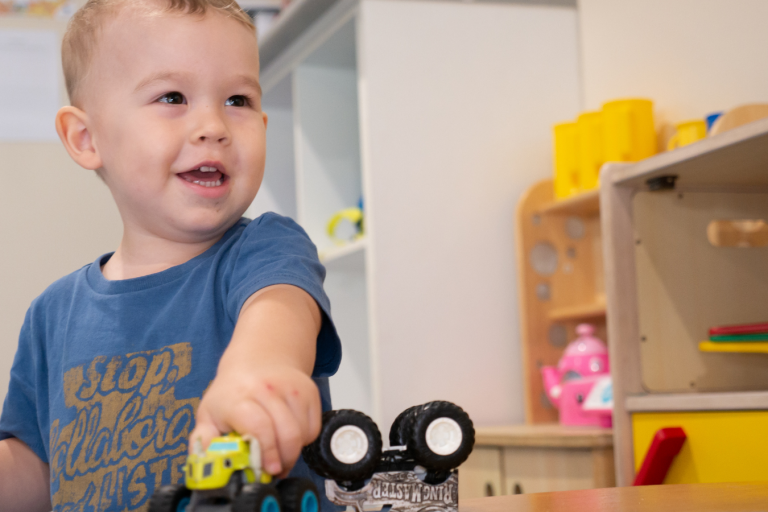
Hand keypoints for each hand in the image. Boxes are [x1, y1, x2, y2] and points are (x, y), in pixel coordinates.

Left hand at [190, 362, 321, 476]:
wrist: (259, 360)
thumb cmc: (233, 393)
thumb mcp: (209, 415)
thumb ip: (203, 442)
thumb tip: (206, 465)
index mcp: (238, 397)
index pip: (259, 426)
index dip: (266, 451)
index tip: (267, 470)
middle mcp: (268, 388)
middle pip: (288, 434)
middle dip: (284, 460)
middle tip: (274, 470)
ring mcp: (292, 388)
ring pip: (303, 434)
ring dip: (293, 451)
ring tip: (278, 452)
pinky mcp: (310, 391)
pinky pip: (313, 428)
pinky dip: (303, 439)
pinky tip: (288, 435)